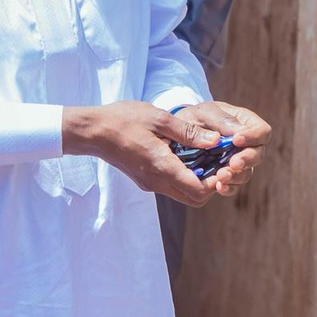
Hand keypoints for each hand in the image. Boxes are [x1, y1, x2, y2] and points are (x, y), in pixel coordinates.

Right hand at [62, 102, 212, 206]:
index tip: (225, 162)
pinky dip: (184, 177)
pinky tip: (188, 156)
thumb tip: (216, 141)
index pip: (199, 190)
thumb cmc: (124, 120)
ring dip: (198, 181)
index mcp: (162, 167)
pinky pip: (171, 186)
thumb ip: (188, 132)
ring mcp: (150, 183)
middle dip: (212, 184)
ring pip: (183, 194)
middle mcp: (157, 182)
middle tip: (218, 161)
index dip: (217, 180)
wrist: (92, 131)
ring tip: (206, 157)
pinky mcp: (145, 180)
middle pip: (195, 198)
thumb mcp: (158, 118)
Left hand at [170, 101, 271, 198]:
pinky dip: (228, 188)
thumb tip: (236, 134)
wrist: (176, 133)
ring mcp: (236, 161)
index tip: (236, 140)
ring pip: (247, 172)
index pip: (262, 131)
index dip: (254, 137)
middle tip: (233, 163)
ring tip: (221, 176)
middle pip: (258, 154)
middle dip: (247, 160)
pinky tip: (219, 187)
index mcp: (245, 123)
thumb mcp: (204, 113)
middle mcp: (246, 145)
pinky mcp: (226, 176)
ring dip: (236, 176)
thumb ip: (221, 120)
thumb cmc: (195, 117)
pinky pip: (233, 185)